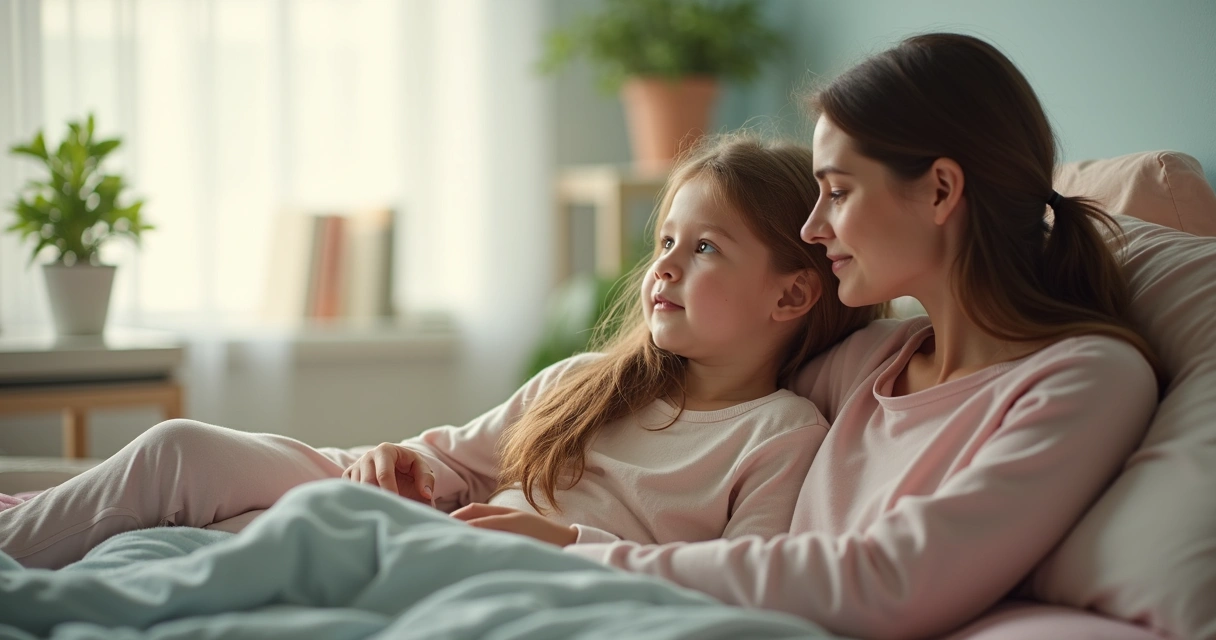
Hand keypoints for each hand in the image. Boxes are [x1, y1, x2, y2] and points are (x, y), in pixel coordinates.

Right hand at [342, 443, 434, 505]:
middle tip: (387, 513)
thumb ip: (427, 479)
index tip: (397, 505)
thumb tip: (426, 494)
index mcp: (385, 450)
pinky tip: (368, 510)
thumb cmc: (410, 470)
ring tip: (379, 513)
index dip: (390, 491)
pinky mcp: (348, 477)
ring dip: (368, 502)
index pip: (384, 474)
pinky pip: (348, 492)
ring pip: (357, 489)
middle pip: (367, 483)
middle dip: (378, 499)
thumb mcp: (422, 469)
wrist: (396, 469)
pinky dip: (357, 502)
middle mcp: (367, 456)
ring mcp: (355, 467)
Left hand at [450, 504, 577, 546]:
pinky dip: (476, 528)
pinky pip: (492, 525)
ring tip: (442, 530)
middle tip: (432, 526)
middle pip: (473, 510)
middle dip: (454, 517)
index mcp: (507, 514)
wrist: (571, 543)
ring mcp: (513, 519)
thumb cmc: (545, 543)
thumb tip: (479, 541)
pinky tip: (464, 536)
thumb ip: (502, 533)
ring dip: (461, 523)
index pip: (475, 509)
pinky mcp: (519, 526)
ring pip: (480, 516)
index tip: (438, 523)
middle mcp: (508, 513)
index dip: (457, 515)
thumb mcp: (520, 535)